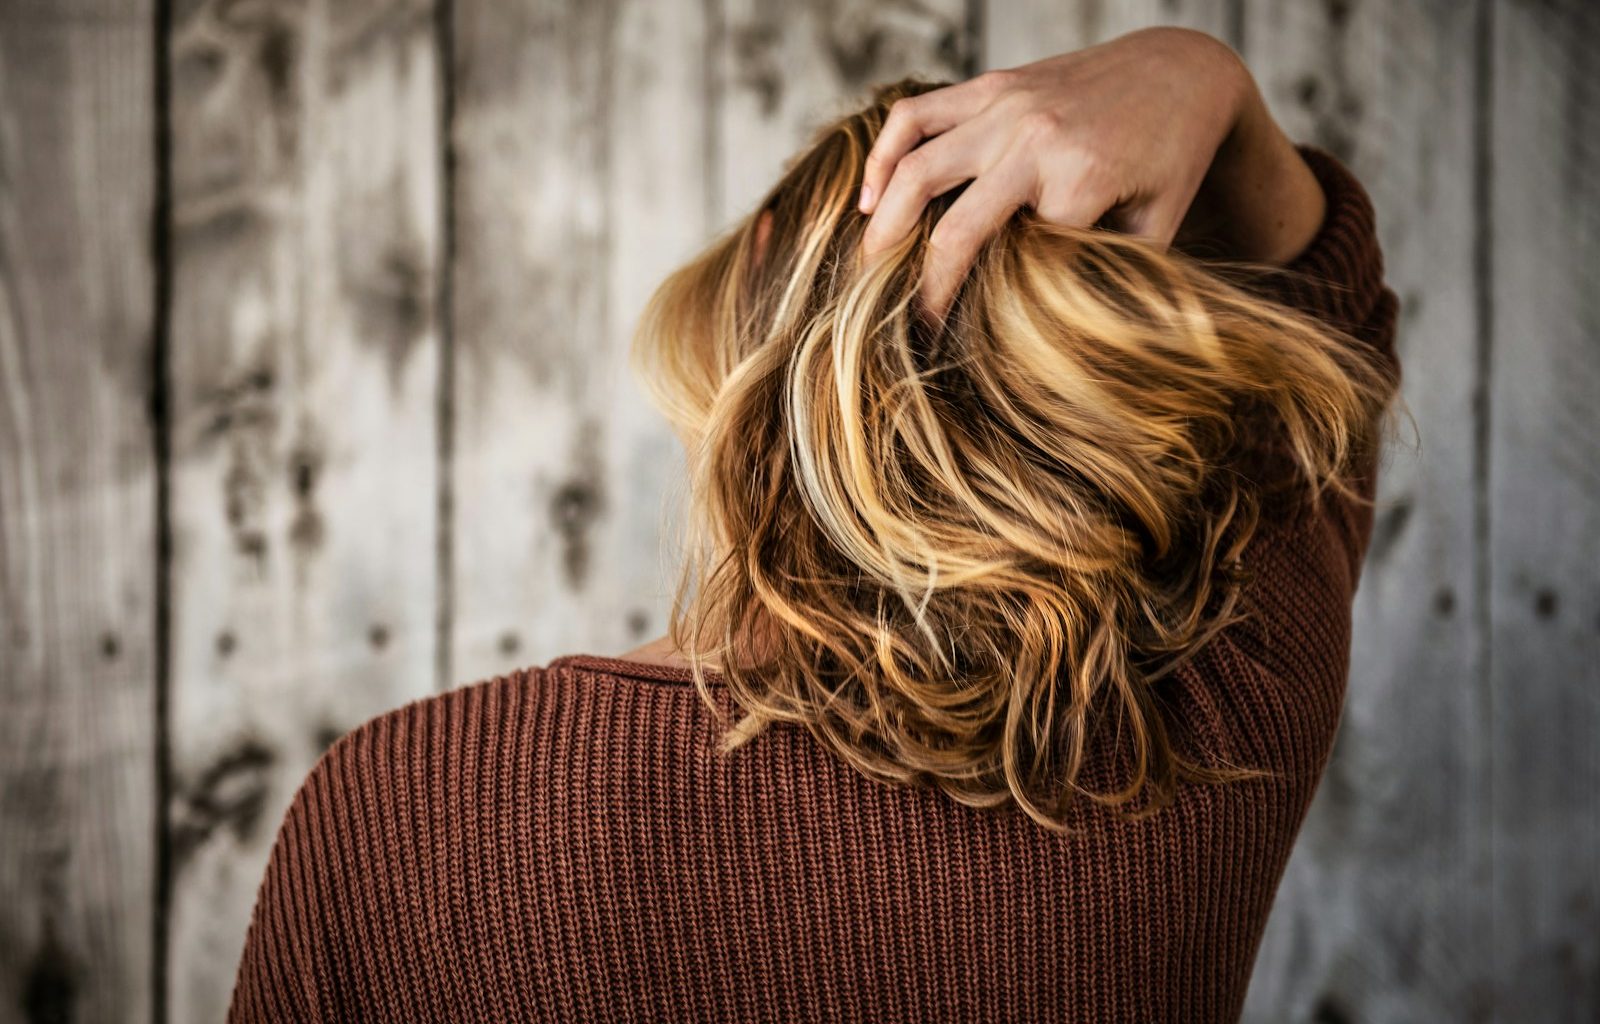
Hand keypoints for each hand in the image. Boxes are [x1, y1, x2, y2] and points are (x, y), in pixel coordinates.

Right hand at [857, 27, 1315, 321]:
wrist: (1181, 69)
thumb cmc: (1172, 158)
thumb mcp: (1159, 227)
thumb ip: (1109, 275)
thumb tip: (1060, 341)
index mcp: (1082, 178)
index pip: (1015, 265)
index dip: (986, 312)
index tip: (966, 352)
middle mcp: (1035, 138)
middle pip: (951, 229)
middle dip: (920, 289)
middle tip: (897, 328)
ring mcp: (1004, 105)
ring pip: (914, 168)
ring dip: (882, 227)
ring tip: (866, 270)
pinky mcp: (988, 85)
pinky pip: (913, 116)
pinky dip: (882, 156)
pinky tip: (868, 198)